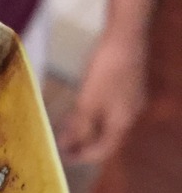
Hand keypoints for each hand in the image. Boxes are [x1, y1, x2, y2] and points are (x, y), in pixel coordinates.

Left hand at [57, 33, 147, 164]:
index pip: (102, 151)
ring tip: (66, 131)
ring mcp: (130, 100)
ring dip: (86, 129)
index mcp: (122, 123)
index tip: (63, 158)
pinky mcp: (127, 86)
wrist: (126, 33)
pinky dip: (93, 115)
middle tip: (62, 146)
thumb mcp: (87, 103)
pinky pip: (108, 109)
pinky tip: (79, 111)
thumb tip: (65, 147)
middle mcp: (130, 115)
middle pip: (105, 138)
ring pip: (106, 123)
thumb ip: (77, 128)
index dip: (82, 157)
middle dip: (83, 144)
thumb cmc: (105, 70)